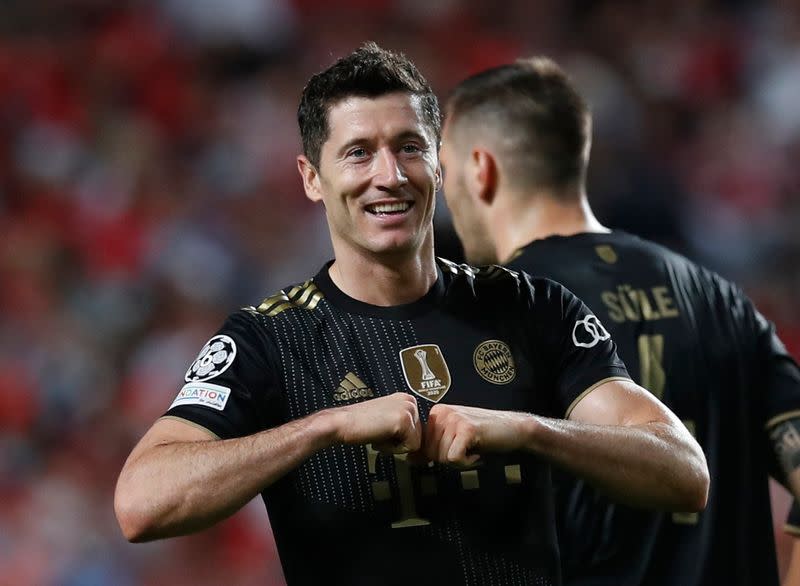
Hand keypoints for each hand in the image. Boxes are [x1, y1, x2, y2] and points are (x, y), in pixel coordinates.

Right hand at [332, 392, 420, 453]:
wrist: (342, 423)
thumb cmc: (359, 425)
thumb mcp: (387, 420)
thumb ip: (403, 426)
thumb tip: (418, 444)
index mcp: (406, 399)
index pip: (417, 429)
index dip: (400, 438)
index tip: (384, 434)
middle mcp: (410, 400)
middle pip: (419, 436)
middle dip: (399, 442)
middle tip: (378, 434)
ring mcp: (408, 409)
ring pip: (416, 443)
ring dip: (395, 446)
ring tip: (378, 435)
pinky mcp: (404, 421)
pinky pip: (410, 447)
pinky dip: (393, 449)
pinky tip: (378, 438)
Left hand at [418, 404, 532, 466]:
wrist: (513, 429)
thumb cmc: (484, 436)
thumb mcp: (453, 438)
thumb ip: (432, 447)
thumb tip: (410, 460)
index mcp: (437, 413)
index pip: (423, 446)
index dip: (439, 455)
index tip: (457, 447)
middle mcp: (442, 412)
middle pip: (431, 453)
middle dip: (449, 459)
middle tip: (467, 449)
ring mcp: (454, 419)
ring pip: (442, 457)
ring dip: (459, 461)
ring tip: (473, 448)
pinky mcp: (466, 429)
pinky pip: (453, 458)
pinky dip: (465, 463)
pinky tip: (477, 452)